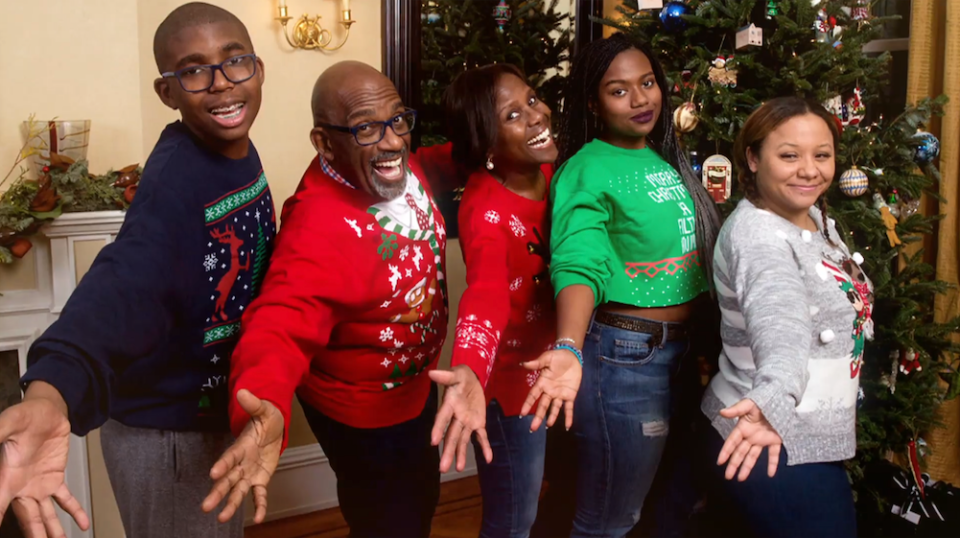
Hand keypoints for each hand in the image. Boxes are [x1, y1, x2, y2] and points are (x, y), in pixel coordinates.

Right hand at [0, 381, 89, 537]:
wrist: (46, 411)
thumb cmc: (24, 416)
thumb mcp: (9, 422)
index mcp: (5, 477)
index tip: (0, 530)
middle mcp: (20, 487)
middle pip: (26, 517)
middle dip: (33, 533)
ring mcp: (38, 485)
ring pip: (44, 514)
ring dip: (51, 530)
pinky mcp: (54, 479)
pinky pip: (64, 499)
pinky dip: (74, 511)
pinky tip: (83, 524)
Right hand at [202, 389, 282, 524]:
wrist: (274, 428)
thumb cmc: (266, 418)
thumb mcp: (264, 410)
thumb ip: (254, 404)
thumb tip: (242, 391)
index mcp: (241, 446)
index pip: (230, 457)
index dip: (222, 464)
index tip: (212, 474)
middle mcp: (241, 463)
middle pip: (228, 479)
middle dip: (218, 492)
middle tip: (206, 507)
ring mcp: (249, 473)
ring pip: (238, 491)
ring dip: (231, 504)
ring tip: (221, 519)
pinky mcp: (259, 480)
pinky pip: (259, 495)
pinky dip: (259, 506)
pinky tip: (258, 519)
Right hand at [428, 366, 491, 472]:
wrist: (473, 379)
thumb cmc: (461, 376)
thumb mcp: (456, 373)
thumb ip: (446, 376)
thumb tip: (431, 373)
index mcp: (450, 404)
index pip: (443, 418)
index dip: (438, 429)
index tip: (433, 441)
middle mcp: (456, 417)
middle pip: (451, 435)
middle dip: (448, 451)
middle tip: (443, 468)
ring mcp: (467, 422)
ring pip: (463, 440)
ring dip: (460, 454)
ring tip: (458, 468)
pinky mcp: (478, 423)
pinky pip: (481, 437)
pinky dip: (485, 447)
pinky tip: (488, 459)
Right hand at [521, 348, 581, 431]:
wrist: (572, 356)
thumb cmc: (557, 357)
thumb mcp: (547, 358)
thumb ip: (537, 363)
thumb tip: (523, 364)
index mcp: (542, 383)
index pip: (533, 396)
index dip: (528, 404)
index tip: (522, 413)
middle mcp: (549, 391)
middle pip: (542, 406)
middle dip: (538, 417)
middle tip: (532, 428)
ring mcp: (559, 394)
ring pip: (554, 409)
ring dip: (551, 418)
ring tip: (547, 426)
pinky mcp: (570, 395)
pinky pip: (568, 408)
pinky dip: (568, 417)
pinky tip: (568, 426)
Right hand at [717, 398, 781, 480]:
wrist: (779, 398)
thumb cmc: (762, 400)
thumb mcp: (748, 404)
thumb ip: (736, 409)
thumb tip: (722, 412)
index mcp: (743, 428)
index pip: (732, 442)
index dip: (725, 452)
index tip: (719, 462)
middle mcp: (751, 436)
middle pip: (740, 452)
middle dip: (733, 464)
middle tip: (728, 477)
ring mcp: (763, 439)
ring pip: (753, 456)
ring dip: (747, 467)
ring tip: (741, 479)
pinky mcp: (775, 440)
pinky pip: (773, 454)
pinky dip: (772, 464)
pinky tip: (771, 475)